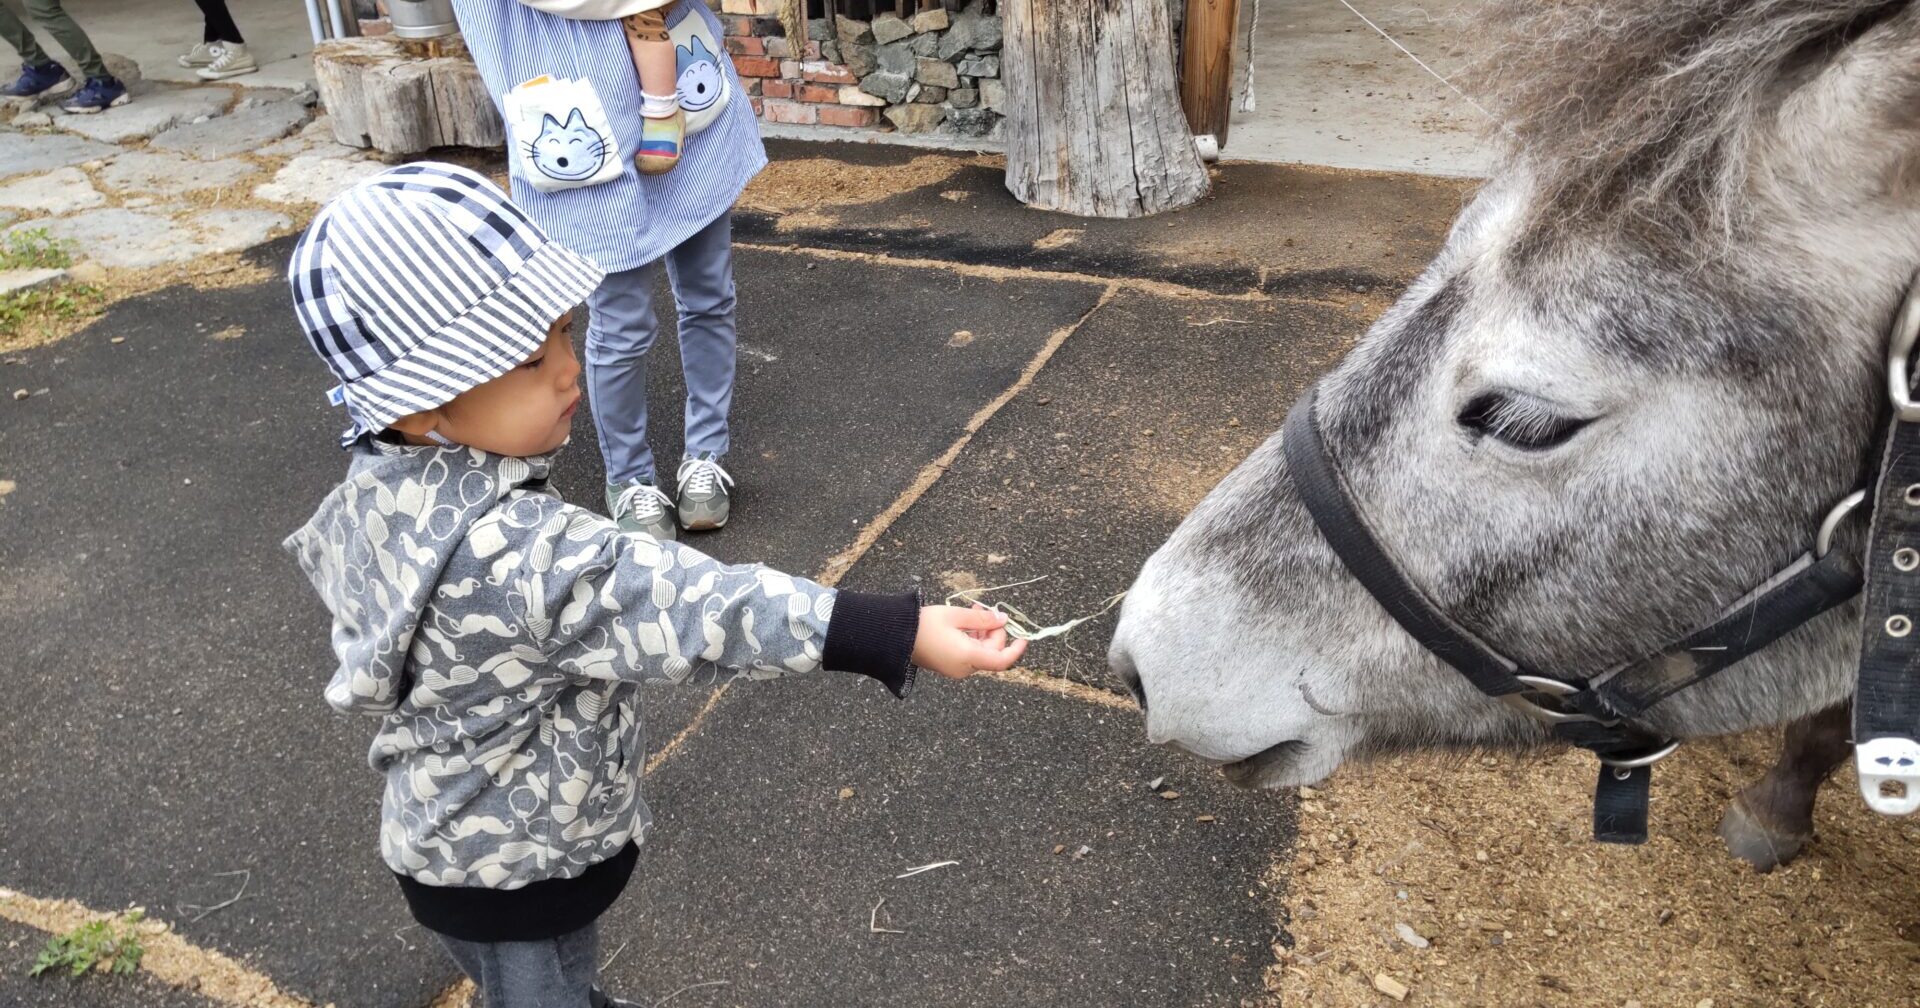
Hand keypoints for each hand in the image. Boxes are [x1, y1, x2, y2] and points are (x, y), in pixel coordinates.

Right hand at [912, 604, 1027, 679]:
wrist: (895, 636)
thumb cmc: (924, 625)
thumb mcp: (956, 616)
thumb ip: (983, 618)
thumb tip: (1004, 620)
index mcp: (968, 657)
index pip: (1002, 660)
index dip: (1016, 649)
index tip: (1024, 636)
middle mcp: (964, 668)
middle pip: (992, 652)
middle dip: (994, 630)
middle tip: (985, 608)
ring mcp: (956, 669)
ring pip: (981, 651)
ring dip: (982, 632)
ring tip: (974, 609)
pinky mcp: (949, 665)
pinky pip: (969, 653)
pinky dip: (972, 638)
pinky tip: (965, 622)